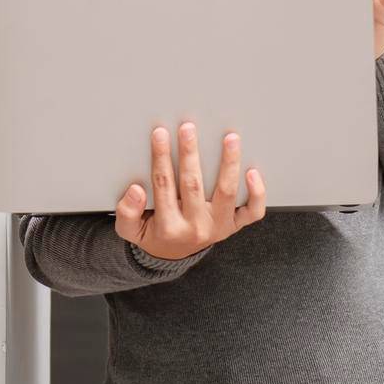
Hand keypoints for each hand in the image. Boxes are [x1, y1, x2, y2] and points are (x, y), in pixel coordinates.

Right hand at [114, 121, 266, 261]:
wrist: (174, 255)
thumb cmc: (153, 233)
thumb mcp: (129, 230)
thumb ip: (127, 212)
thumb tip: (136, 190)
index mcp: (169, 226)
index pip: (163, 184)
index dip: (161, 157)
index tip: (160, 134)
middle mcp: (196, 226)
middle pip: (193, 184)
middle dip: (189, 153)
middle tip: (188, 128)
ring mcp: (219, 226)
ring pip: (226, 192)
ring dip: (228, 163)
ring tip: (230, 139)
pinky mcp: (234, 225)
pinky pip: (252, 212)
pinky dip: (256, 193)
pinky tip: (253, 172)